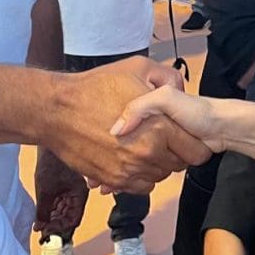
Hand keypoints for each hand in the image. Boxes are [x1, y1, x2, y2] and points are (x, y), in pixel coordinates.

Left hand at [34, 147, 88, 233]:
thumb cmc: (51, 165)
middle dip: (56, 225)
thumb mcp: (45, 191)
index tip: (47, 234)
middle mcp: (79, 194)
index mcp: (80, 196)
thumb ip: (43, 212)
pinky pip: (60, 202)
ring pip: (64, 210)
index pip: (73, 220)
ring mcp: (71, 190)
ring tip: (40, 223)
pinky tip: (41, 213)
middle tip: (41, 231)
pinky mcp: (64, 185)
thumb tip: (40, 228)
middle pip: (69, 217)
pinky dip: (52, 209)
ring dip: (53, 218)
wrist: (48, 142)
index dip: (61, 229)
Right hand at [50, 57, 209, 191]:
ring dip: (157, 165)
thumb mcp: (137, 68)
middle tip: (163, 139)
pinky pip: (140, 186)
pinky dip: (140, 176)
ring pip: (160, 177)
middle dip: (176, 153)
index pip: (197, 152)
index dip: (195, 143)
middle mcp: (148, 153)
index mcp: (160, 127)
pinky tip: (131, 158)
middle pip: (179, 166)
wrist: (57, 110)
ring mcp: (130, 170)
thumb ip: (167, 78)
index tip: (186, 136)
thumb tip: (182, 88)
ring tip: (144, 146)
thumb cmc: (95, 87)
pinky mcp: (113, 180)